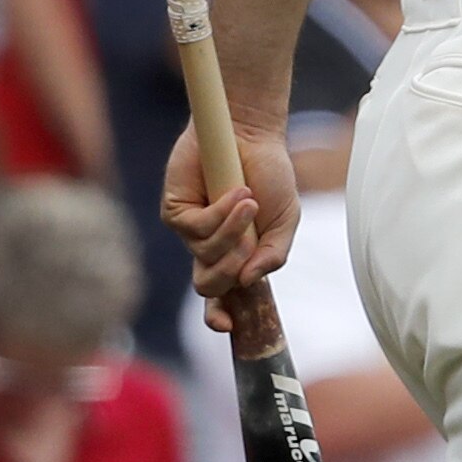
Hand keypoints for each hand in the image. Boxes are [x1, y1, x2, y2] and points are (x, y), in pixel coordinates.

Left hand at [160, 122, 300, 332]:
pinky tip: (236, 192)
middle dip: (229, 272)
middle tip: (248, 247)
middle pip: (208, 285)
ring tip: (249, 201)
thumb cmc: (270, 176)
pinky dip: (220, 213)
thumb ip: (275, 253)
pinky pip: (194, 229)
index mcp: (235, 255)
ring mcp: (190, 230)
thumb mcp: (285, 219)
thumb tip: (248, 281)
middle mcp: (209, 247)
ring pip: (204, 256)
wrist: (252, 136)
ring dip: (232, 232)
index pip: (220, 297)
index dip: (219, 316)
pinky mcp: (175, 211)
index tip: (228, 325)